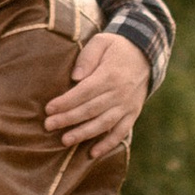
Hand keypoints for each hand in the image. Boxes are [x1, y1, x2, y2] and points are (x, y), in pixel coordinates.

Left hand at [45, 28, 148, 158]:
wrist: (146, 54)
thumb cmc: (117, 47)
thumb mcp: (102, 41)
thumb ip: (87, 57)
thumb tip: (75, 77)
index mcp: (110, 75)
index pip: (84, 92)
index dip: (66, 102)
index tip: (49, 109)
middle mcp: (120, 93)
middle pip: (90, 110)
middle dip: (68, 119)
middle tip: (49, 126)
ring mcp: (127, 106)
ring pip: (104, 124)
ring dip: (84, 134)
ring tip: (65, 140)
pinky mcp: (133, 113)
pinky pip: (121, 132)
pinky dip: (108, 144)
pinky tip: (93, 153)